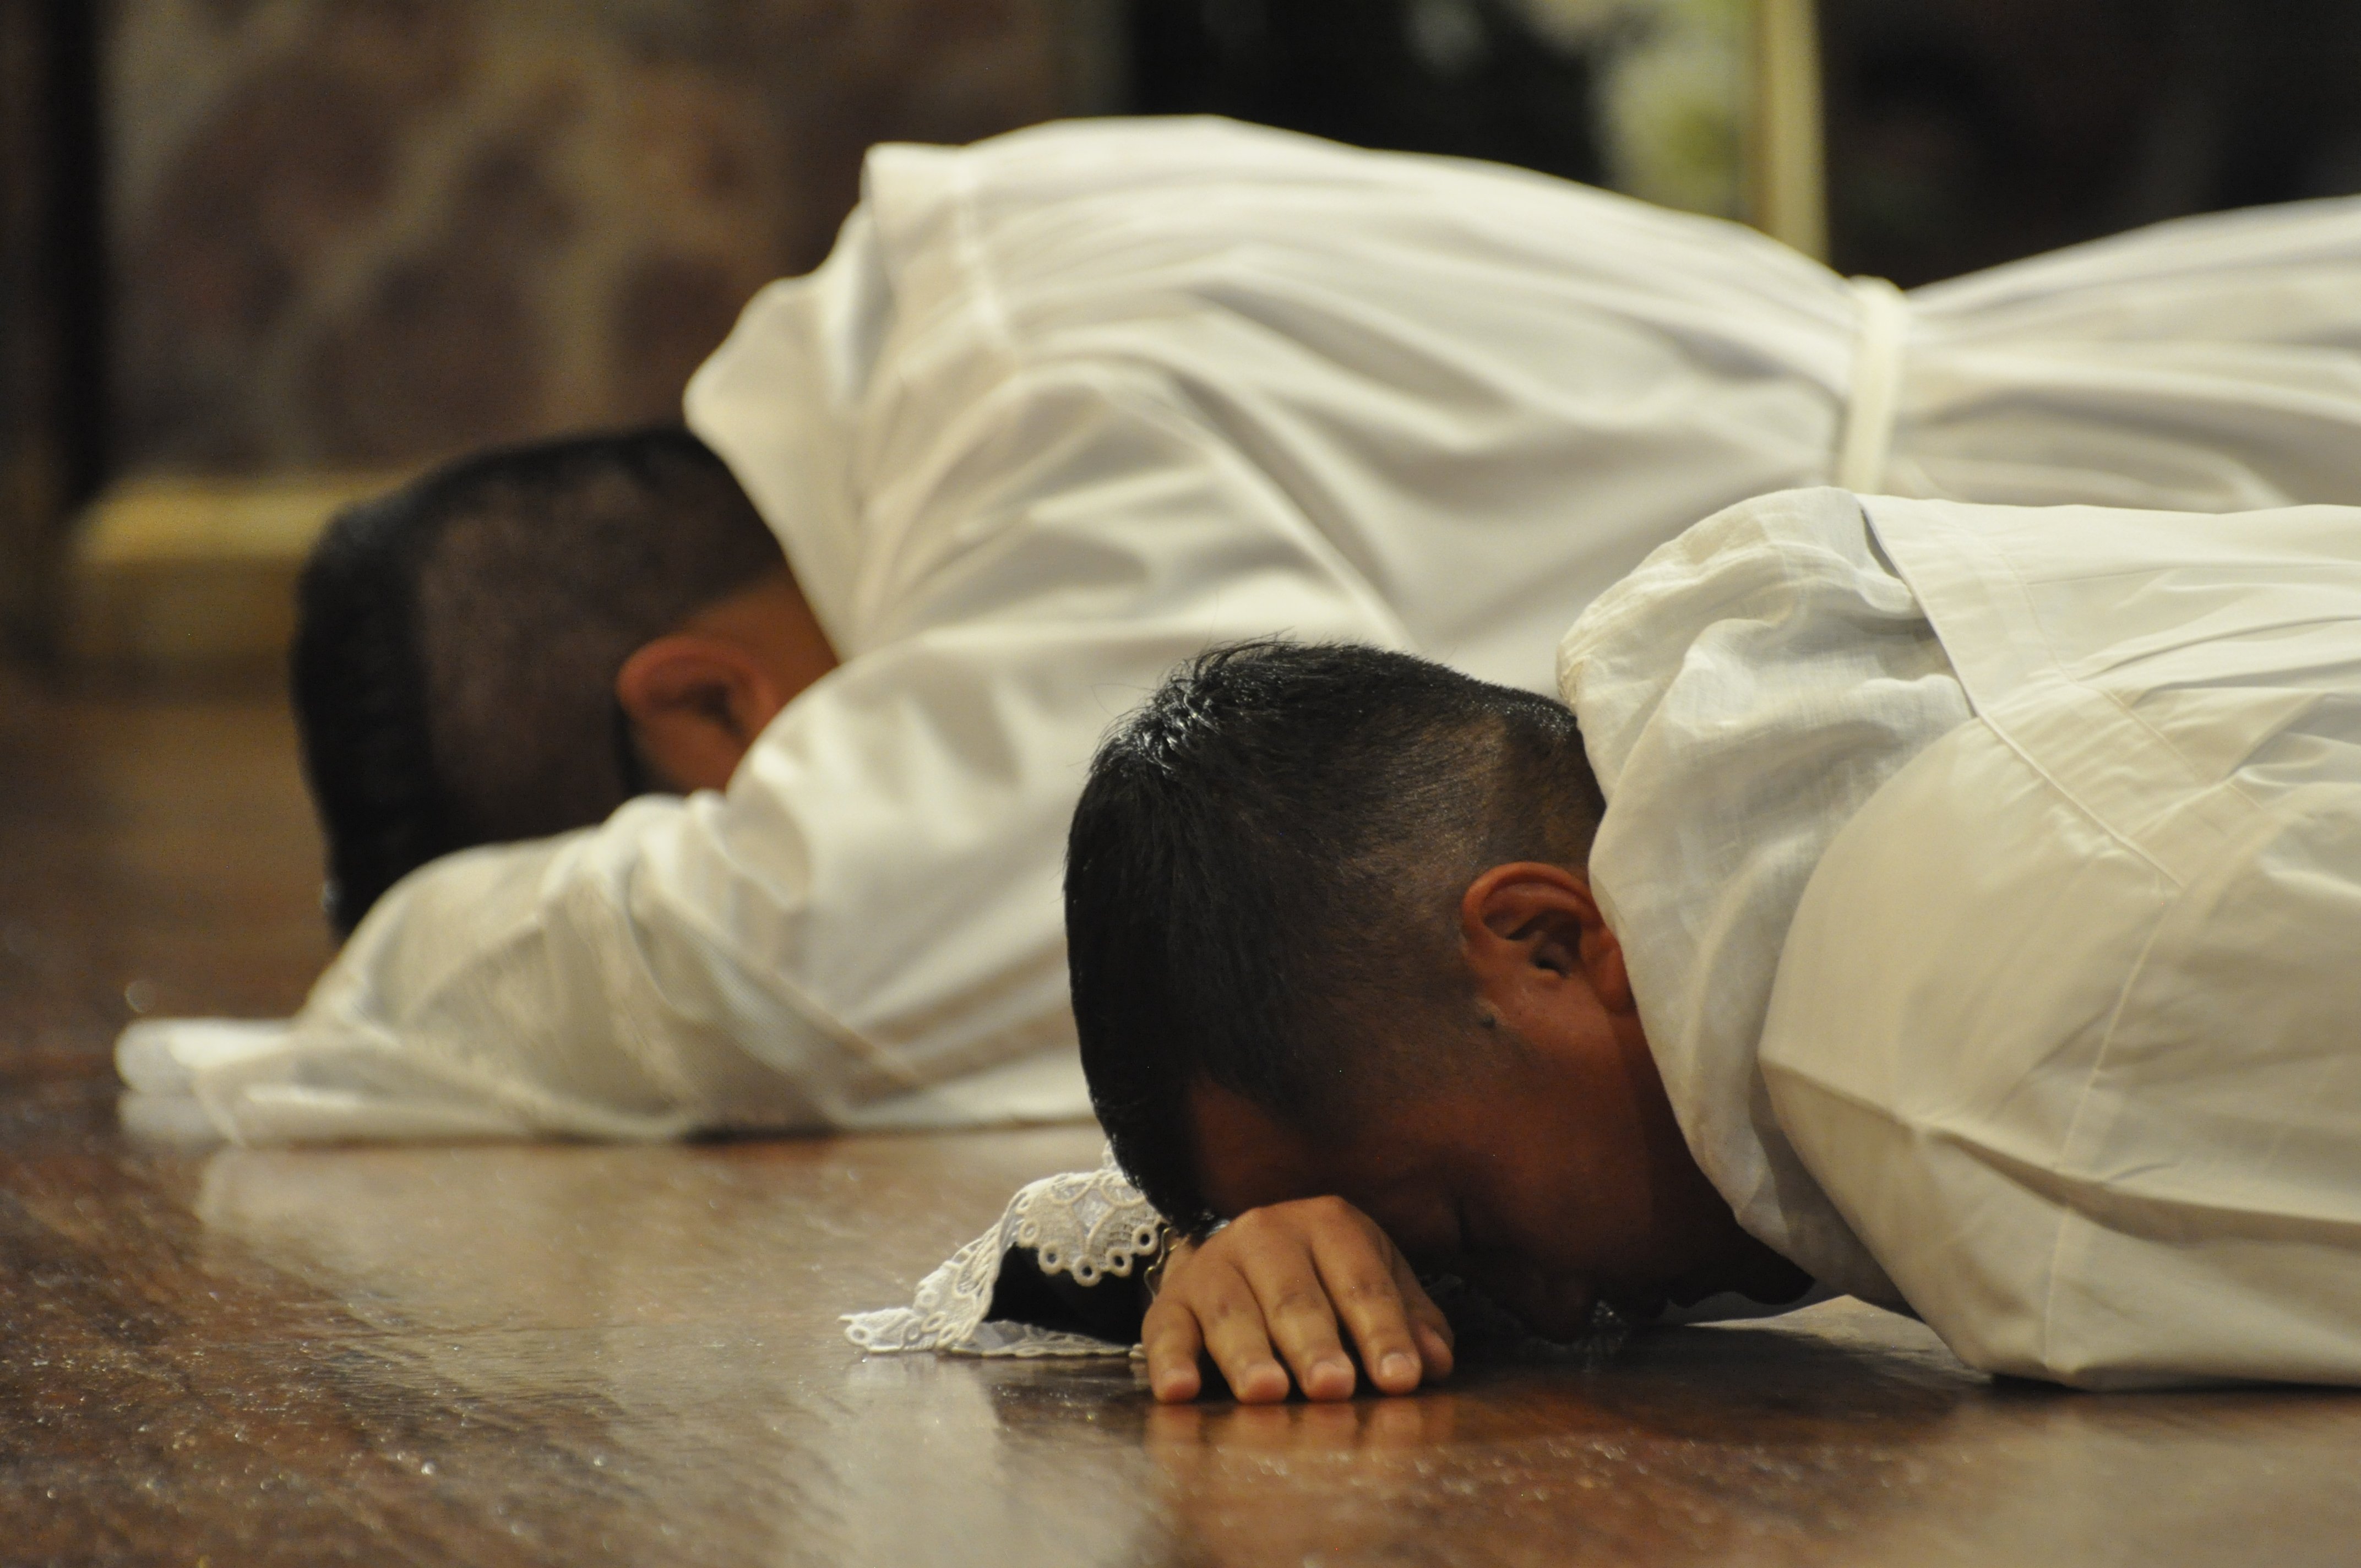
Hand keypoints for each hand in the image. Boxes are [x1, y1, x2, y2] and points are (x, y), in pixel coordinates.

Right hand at [1142, 1196, 1454, 1403]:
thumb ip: (1409, 1322)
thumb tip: (1437, 1362)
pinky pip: (1166, 1330)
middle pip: (1295, 1295)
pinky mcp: (1171, 1301)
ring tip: (1266, 1392)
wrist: (1239, 1259)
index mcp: (1327, 1224)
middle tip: (1333, 1387)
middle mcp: (1266, 1233)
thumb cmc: (1323, 1280)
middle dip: (1315, 1343)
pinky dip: (1169, 1361)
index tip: (1401, 1380)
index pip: (1362, 1282)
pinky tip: (1179, 1392)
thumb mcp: (1372, 1285)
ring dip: (1248, 1353)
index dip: (1383, 1332)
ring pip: (1231, 1311)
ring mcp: (1213, 1264)